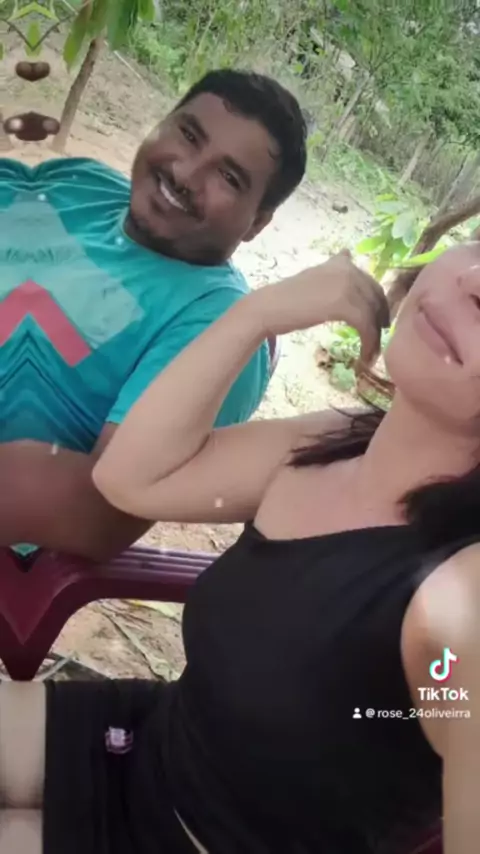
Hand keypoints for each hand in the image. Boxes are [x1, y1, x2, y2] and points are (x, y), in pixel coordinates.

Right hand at [252, 250, 389, 365]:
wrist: (269, 308)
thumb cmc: (289, 298)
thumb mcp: (317, 277)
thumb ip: (335, 270)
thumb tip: (348, 253)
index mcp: (342, 263)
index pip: (372, 284)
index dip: (379, 304)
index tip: (379, 322)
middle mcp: (348, 269)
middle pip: (376, 298)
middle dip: (380, 320)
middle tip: (378, 339)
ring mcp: (347, 285)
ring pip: (373, 314)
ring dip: (376, 337)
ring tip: (371, 354)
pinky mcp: (343, 304)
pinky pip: (366, 326)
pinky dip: (369, 343)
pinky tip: (364, 356)